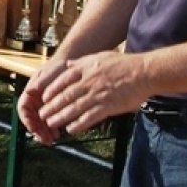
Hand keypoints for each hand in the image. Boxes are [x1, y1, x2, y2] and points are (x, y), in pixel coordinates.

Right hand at [18, 58, 68, 144]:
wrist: (73, 63)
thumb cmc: (60, 66)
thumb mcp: (49, 73)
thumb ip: (41, 82)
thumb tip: (29, 90)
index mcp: (31, 91)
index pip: (23, 109)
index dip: (27, 121)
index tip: (34, 130)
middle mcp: (35, 99)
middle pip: (31, 119)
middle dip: (38, 130)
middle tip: (47, 140)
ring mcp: (44, 104)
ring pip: (40, 122)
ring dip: (45, 131)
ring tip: (54, 139)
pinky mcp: (54, 108)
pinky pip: (50, 120)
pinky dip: (52, 128)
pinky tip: (59, 133)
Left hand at [35, 50, 149, 136]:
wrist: (144, 72)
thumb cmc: (124, 64)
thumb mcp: (100, 56)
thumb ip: (82, 62)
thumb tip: (68, 64)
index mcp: (86, 68)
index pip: (63, 80)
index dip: (52, 89)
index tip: (44, 97)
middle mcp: (89, 82)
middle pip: (65, 96)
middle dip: (52, 106)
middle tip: (42, 114)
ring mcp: (98, 95)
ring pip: (74, 108)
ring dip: (60, 116)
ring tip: (50, 123)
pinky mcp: (108, 107)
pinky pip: (89, 117)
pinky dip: (78, 124)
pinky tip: (70, 129)